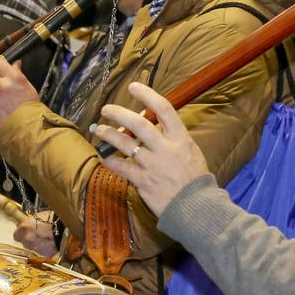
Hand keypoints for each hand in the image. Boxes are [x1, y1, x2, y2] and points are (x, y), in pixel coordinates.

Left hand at [13, 212, 57, 256]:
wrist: (67, 229)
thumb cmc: (54, 219)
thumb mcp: (39, 215)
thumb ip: (30, 220)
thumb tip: (26, 221)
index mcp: (24, 228)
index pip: (16, 234)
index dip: (22, 232)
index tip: (26, 229)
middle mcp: (27, 240)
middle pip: (24, 242)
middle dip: (29, 238)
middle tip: (37, 233)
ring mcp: (35, 248)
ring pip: (33, 247)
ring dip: (37, 243)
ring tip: (47, 237)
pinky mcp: (45, 254)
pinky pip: (42, 252)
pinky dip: (45, 248)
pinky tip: (52, 243)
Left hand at [92, 82, 209, 217]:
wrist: (196, 207)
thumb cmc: (195, 178)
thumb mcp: (191, 151)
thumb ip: (173, 138)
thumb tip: (153, 123)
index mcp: (181, 138)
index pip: (164, 109)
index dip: (147, 95)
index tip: (134, 87)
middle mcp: (165, 148)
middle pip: (138, 123)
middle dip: (119, 113)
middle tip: (106, 109)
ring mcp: (153, 165)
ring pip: (125, 144)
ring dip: (108, 134)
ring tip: (98, 129)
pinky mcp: (143, 181)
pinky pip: (121, 167)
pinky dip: (109, 160)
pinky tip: (102, 155)